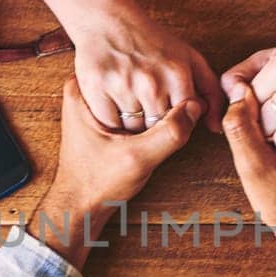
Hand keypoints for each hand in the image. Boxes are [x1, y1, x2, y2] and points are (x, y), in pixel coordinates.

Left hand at [40, 77, 201, 268]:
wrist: (79, 204)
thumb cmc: (97, 183)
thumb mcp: (137, 159)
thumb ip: (168, 134)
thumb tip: (197, 107)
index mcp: (83, 89)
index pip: (136, 72)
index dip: (165, 86)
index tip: (184, 102)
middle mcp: (87, 87)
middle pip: (139, 79)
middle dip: (163, 96)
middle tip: (175, 116)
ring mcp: (96, 99)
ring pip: (140, 91)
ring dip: (159, 106)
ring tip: (166, 125)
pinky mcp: (106, 112)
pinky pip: (137, 104)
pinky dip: (151, 114)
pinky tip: (158, 130)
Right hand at [73, 9, 223, 135]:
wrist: (108, 20)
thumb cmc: (153, 43)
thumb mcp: (190, 60)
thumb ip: (211, 93)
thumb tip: (217, 127)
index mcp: (177, 74)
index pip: (183, 123)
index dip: (174, 122)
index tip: (167, 110)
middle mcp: (151, 82)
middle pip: (157, 129)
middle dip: (154, 124)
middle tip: (146, 106)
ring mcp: (122, 85)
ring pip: (133, 130)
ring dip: (132, 123)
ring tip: (130, 102)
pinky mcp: (96, 88)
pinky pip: (109, 123)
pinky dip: (111, 119)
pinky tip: (114, 103)